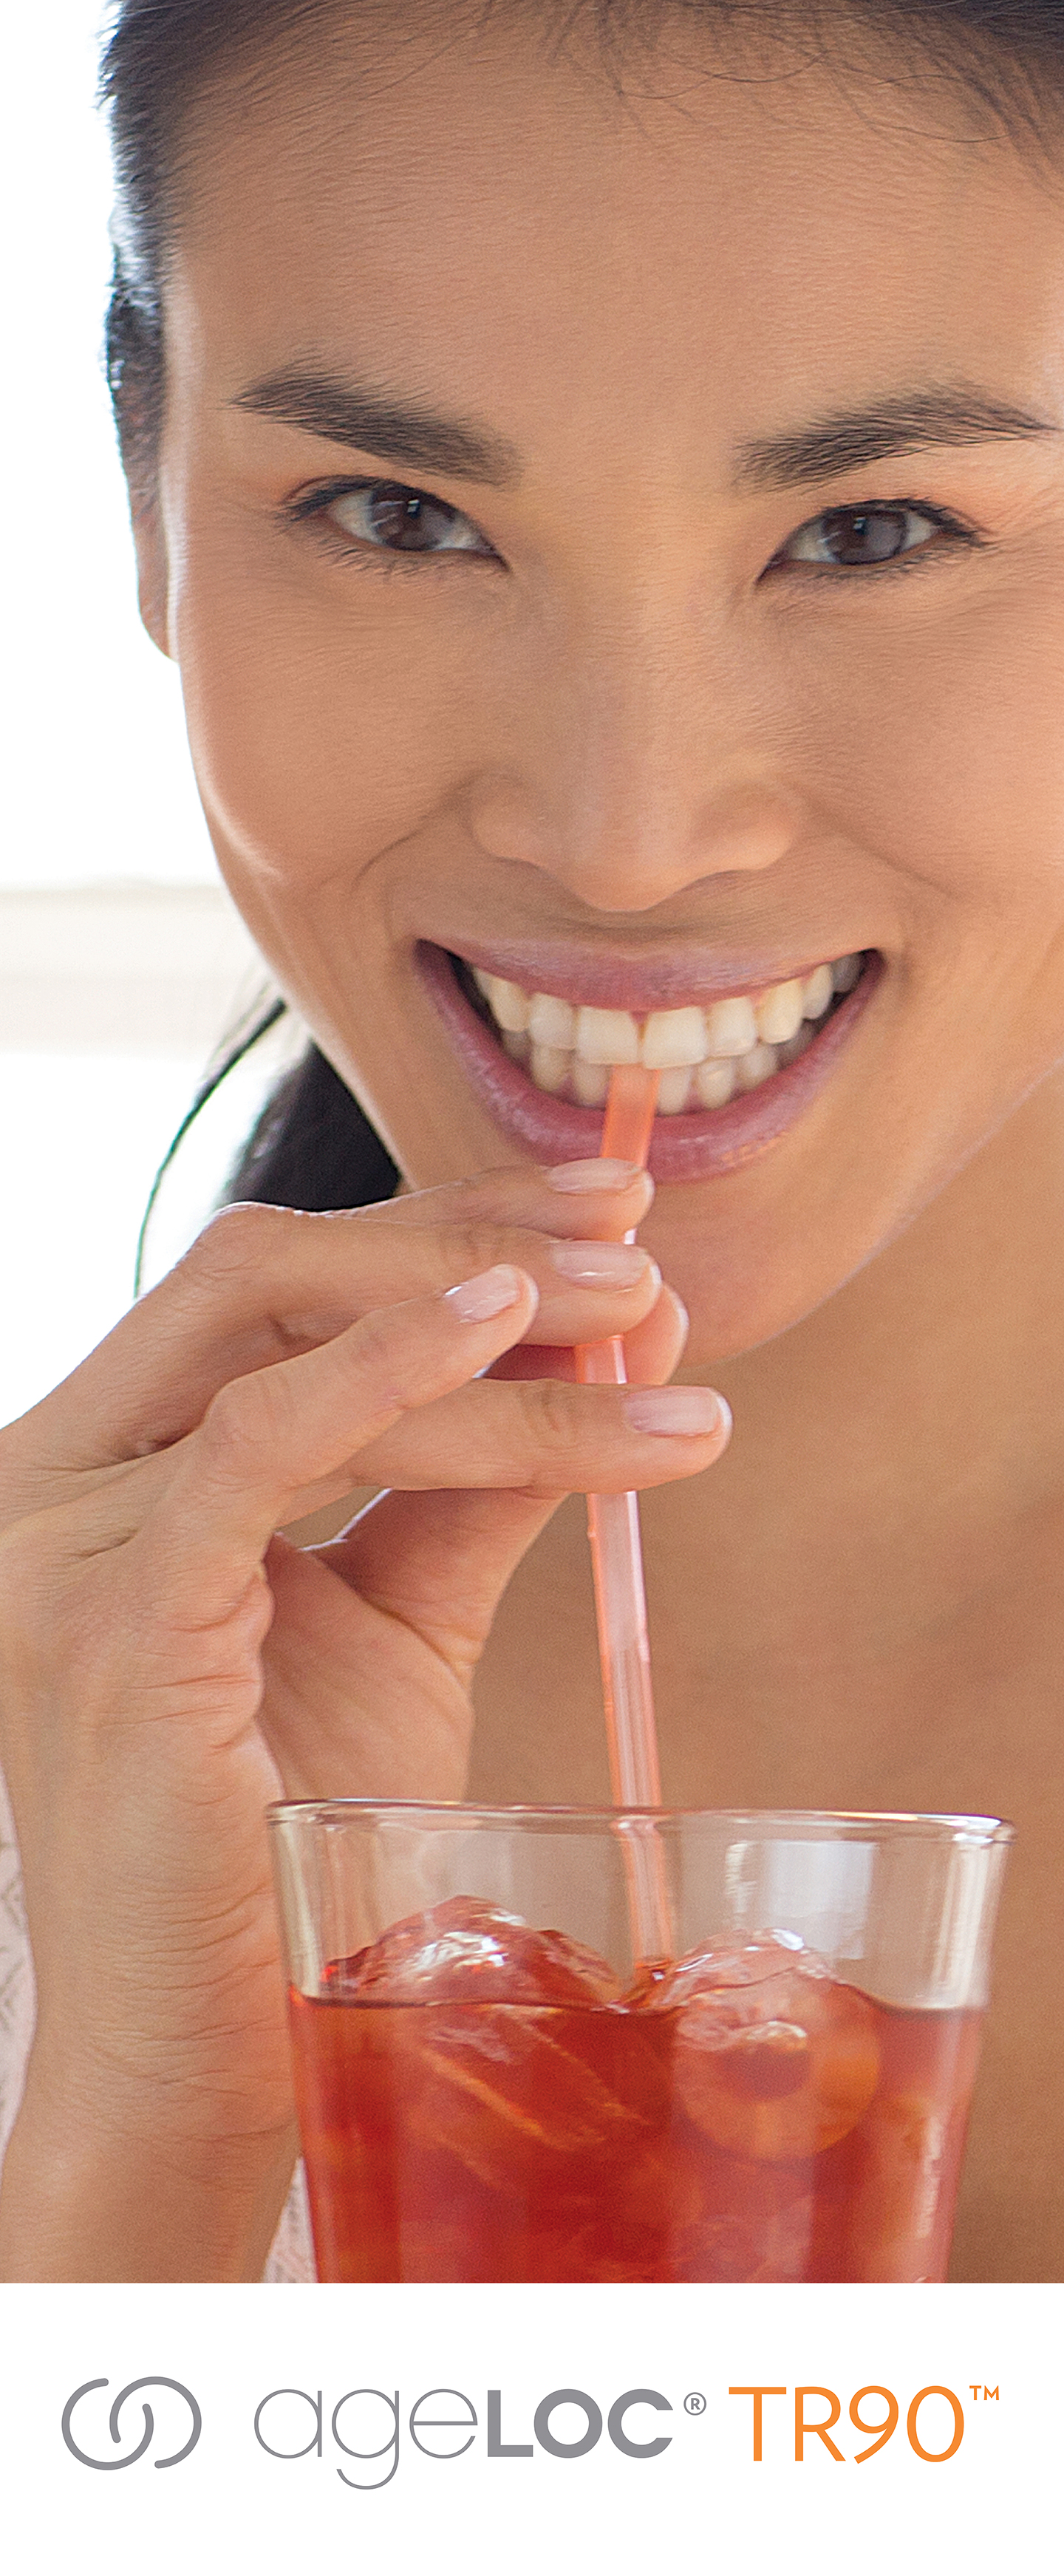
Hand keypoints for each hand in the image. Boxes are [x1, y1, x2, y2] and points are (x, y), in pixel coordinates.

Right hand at [0, 1158, 728, 2275]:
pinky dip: (385, 1372)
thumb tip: (610, 1344)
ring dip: (477, 1311)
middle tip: (637, 1252)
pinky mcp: (108, 1625)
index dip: (436, 1225)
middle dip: (461, 1236)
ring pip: (282, 1347)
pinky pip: (251, 1446)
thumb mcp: (399, 1624)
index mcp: (111, 1462)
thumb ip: (475, 1484)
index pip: (268, 1287)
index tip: (601, 1219)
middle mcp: (57, 1480)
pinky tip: (502, 1334)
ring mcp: (62, 1549)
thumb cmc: (297, 1842)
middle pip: (259, 1275)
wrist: (215, 2053)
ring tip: (637, 1318)